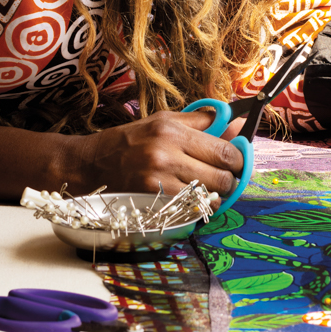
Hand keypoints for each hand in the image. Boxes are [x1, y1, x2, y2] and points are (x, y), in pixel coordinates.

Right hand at [70, 109, 246, 197]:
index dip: (238, 159)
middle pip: (221, 176)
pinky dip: (197, 208)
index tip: (238, 161)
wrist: (92, 164)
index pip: (224, 150)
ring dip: (215, 197)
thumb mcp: (165, 121)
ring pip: (208, 197)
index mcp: (173, 131)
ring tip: (210, 190)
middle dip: (230, 180)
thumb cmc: (132, 140)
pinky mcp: (151, 200)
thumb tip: (238, 123)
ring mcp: (158, 181)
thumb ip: (203, 123)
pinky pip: (189, 210)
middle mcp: (166, 155)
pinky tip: (194, 201)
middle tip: (226, 178)